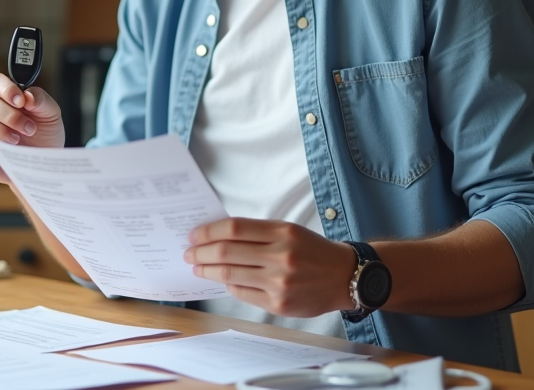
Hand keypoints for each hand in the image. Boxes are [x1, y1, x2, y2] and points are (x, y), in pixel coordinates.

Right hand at [0, 73, 64, 184]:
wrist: (43, 162)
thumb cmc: (43, 134)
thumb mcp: (51, 114)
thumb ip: (41, 100)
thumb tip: (28, 96)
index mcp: (2, 95)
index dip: (6, 89)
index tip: (21, 101)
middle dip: (9, 116)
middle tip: (29, 128)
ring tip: (16, 140)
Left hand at [184, 218, 354, 317]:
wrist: (344, 277)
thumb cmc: (312, 250)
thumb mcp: (289, 231)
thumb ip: (257, 233)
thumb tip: (218, 236)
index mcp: (282, 233)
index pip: (234, 229)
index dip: (209, 231)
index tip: (194, 235)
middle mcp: (280, 257)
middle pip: (227, 252)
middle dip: (201, 252)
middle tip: (189, 252)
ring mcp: (279, 282)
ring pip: (230, 275)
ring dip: (208, 270)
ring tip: (198, 267)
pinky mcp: (279, 304)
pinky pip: (243, 293)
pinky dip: (228, 285)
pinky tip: (222, 280)